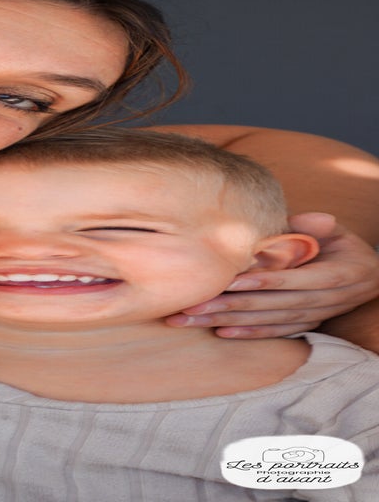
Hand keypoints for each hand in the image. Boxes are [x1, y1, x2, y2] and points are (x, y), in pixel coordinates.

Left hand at [166, 213, 378, 337]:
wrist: (370, 276)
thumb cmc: (344, 246)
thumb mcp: (337, 232)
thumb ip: (315, 226)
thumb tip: (302, 219)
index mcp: (340, 274)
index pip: (295, 280)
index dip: (263, 281)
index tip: (228, 281)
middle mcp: (329, 300)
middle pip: (273, 305)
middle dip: (230, 306)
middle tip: (191, 306)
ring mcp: (317, 316)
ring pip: (269, 320)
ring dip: (229, 321)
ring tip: (191, 320)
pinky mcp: (307, 325)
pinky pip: (277, 332)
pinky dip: (251, 333)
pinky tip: (221, 332)